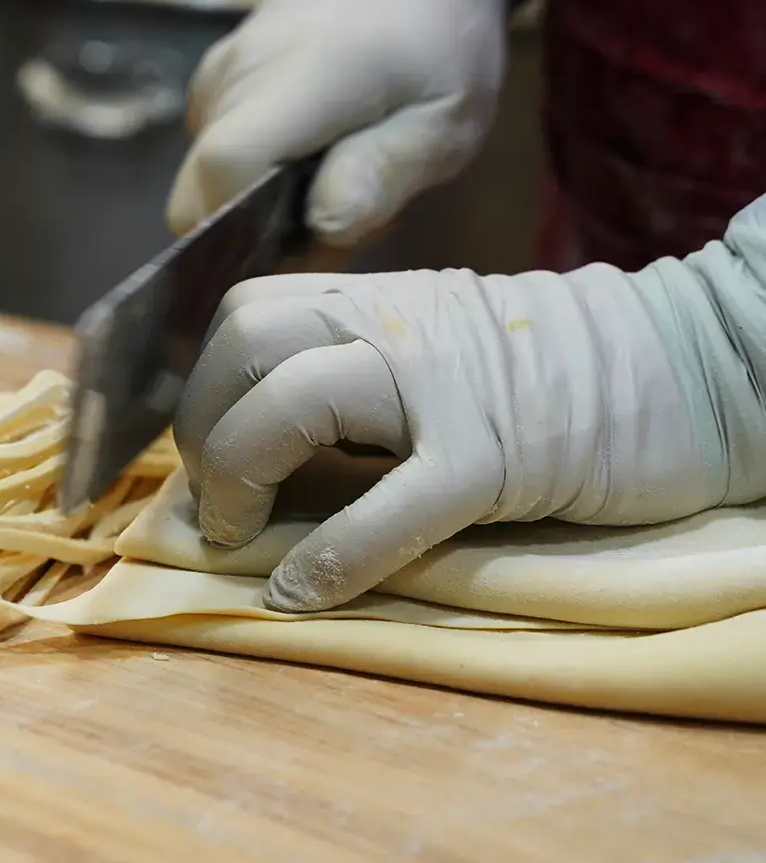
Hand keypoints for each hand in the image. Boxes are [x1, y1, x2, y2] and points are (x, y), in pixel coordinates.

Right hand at [166, 0, 503, 246]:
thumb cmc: (435, 53)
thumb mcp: (447, 120)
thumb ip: (386, 169)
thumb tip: (323, 223)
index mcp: (308, 74)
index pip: (227, 163)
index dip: (245, 227)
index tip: (295, 249)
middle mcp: (242, 70)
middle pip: (200, 191)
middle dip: (252, 234)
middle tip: (327, 221)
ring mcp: (217, 74)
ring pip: (202, 183)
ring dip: (254, 205)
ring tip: (326, 178)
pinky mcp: (208, 83)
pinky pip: (207, 159)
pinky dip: (247, 176)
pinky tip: (302, 154)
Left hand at [173, 246, 765, 611]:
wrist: (693, 362)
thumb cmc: (564, 367)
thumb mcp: (442, 342)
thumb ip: (362, 366)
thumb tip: (268, 431)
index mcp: (380, 300)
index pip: (246, 312)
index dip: (202, 382)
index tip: (201, 445)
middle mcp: (397, 324)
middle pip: (246, 344)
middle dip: (202, 427)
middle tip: (214, 499)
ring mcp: (445, 385)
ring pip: (294, 403)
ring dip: (238, 475)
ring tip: (237, 536)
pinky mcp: (499, 453)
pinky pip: (392, 505)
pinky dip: (332, 557)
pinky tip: (299, 595)